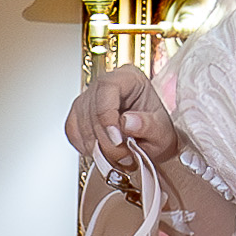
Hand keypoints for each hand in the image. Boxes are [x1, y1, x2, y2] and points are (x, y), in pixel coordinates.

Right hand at [65, 64, 182, 168]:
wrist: (151, 143)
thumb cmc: (156, 132)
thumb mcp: (163, 132)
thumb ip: (149, 126)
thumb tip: (127, 122)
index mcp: (129, 78)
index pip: (107, 88)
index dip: (108, 116)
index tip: (116, 140)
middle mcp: (105, 85)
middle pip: (92, 109)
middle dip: (105, 140)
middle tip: (123, 156)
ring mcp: (88, 99)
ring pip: (79, 122)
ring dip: (97, 147)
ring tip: (118, 157)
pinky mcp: (78, 116)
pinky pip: (72, 131)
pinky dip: (85, 147)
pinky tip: (102, 152)